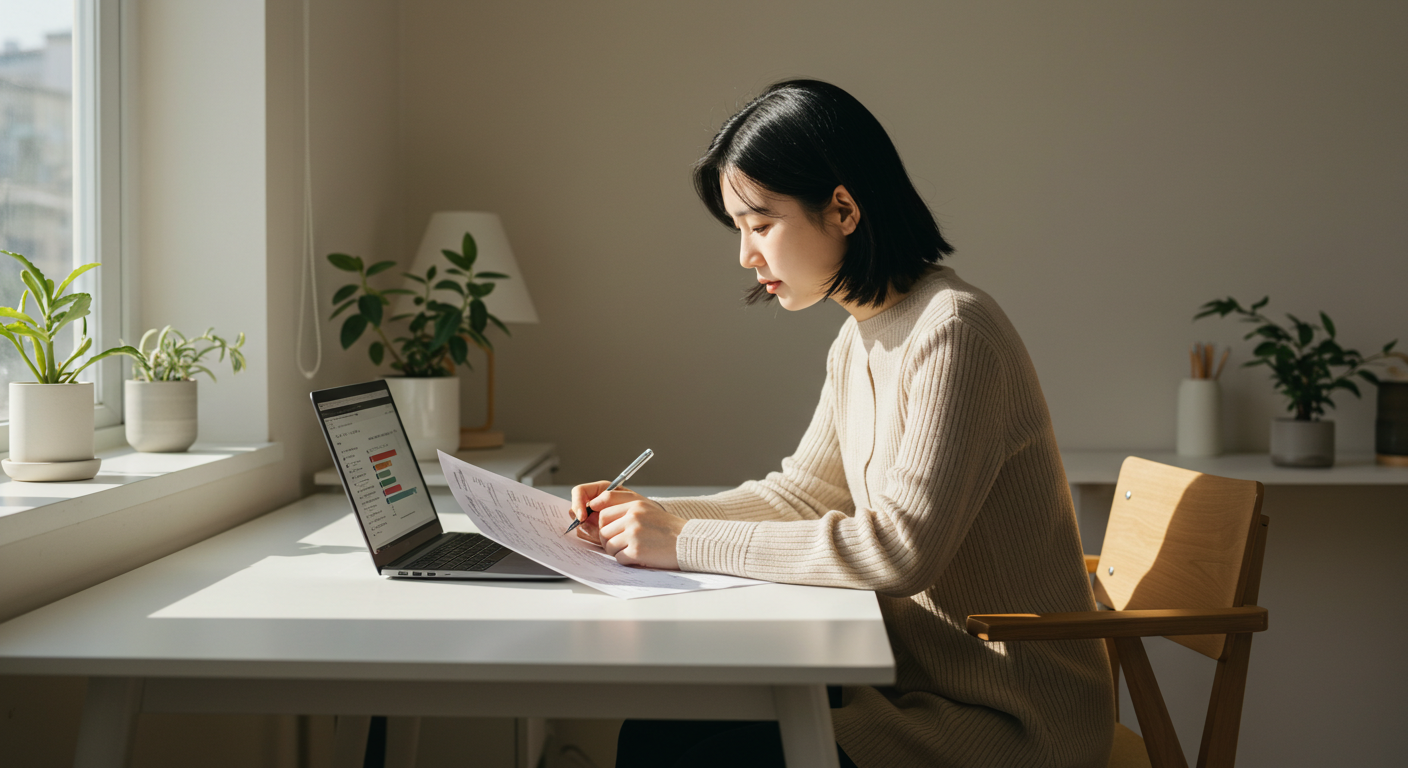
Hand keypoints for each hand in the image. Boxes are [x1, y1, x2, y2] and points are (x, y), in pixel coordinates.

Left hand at [569, 483, 684, 568]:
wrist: (688, 542)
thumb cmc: (668, 528)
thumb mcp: (648, 509)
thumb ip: (625, 507)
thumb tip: (596, 510)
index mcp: (635, 505)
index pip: (604, 509)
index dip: (601, 521)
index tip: (604, 528)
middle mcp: (633, 517)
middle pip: (603, 529)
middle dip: (608, 538)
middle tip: (622, 542)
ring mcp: (634, 534)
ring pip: (608, 545)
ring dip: (617, 551)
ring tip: (633, 549)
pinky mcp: (637, 551)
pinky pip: (618, 558)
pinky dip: (626, 560)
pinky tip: (639, 557)